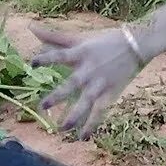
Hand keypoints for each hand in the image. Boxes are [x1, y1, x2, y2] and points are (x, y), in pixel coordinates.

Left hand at [30, 24, 147, 139]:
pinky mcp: (110, 93)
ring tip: (62, 128)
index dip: (46, 59)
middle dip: (58, 96)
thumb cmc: (103, 40)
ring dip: (74, 116)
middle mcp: (89, 70)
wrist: (135, 45)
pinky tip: (82, 137)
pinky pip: (100, 112)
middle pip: (72, 84)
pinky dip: (92, 124)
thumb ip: (54, 37)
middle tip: (43, 107)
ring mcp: (100, 83)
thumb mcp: (79, 38)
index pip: (60, 55)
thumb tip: (30, 27)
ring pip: (86, 102)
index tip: (32, 64)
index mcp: (80, 54)